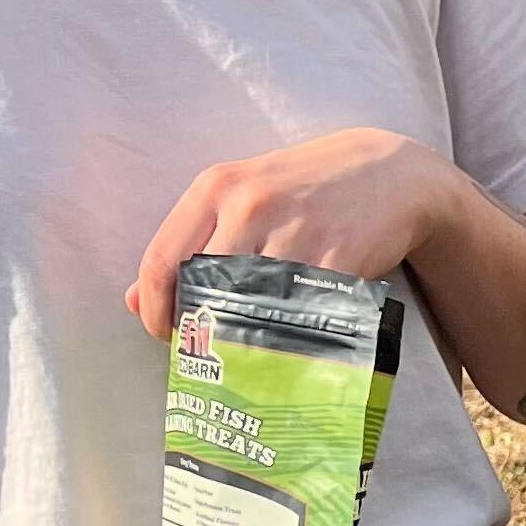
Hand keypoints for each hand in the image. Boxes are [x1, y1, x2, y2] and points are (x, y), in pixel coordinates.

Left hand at [127, 129, 463, 339]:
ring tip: (248, 351)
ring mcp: (295, 231)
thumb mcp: (242, 196)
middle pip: (203, 289)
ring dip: (246, 338)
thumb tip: (134, 298)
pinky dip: (292, 332)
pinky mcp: (338, 256)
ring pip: (251, 305)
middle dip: (200, 329)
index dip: (155, 309)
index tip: (164, 335)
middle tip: (208, 352)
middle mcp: (250, 205)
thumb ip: (191, 240)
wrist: (391, 173)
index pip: (162, 259)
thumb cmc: (308, 190)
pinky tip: (291, 340)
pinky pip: (301, 309)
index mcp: (216, 187)